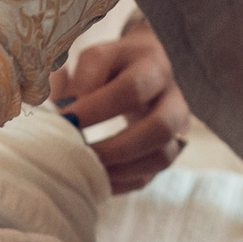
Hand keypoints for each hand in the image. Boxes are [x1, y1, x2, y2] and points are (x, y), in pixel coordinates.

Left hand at [52, 14, 192, 192]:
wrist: (137, 71)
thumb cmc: (109, 66)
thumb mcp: (94, 59)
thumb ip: (82, 77)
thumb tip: (68, 109)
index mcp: (153, 66)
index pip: (132, 90)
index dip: (98, 108)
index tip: (66, 119)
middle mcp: (174, 99)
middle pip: (160, 128)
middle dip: (116, 146)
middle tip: (80, 151)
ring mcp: (176, 131)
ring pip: (161, 158)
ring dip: (119, 169)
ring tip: (86, 168)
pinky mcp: (165, 155)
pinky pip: (148, 177)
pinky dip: (118, 182)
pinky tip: (92, 177)